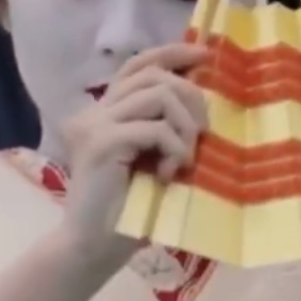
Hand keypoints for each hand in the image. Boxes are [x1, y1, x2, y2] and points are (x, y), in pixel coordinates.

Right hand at [57, 43, 209, 270]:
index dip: (173, 53)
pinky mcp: (101, 143)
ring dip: (184, 127)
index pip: (138, 64)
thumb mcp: (154, 158)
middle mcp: (95, 111)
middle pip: (154, 75)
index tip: (205, 55)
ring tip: (183, 160)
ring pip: (159, 95)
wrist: (94, 248)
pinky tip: (170, 174)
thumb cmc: (130, 211)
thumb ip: (165, 125)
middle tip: (201, 136)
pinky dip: (174, 148)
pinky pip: (155, 128)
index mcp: (105, 111)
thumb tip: (202, 94)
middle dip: (190, 99)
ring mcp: (95, 125)